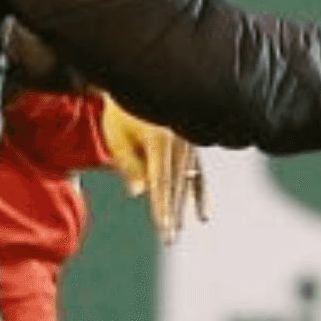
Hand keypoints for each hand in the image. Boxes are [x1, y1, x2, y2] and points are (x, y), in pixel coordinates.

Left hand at [102, 98, 206, 244]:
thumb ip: (128, 165)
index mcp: (160, 139)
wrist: (143, 82)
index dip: (162, 206)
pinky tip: (204, 215)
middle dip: (172, 213)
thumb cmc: (123, 111)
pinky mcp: (194, 145)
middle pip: (176, 185)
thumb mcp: (117, 136)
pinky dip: (200, 194)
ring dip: (182, 208)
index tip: (163, 228)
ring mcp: (190, 143)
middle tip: (169, 238)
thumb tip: (140, 193)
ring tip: (177, 230)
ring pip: (188, 181)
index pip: (160, 181)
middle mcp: (180, 141)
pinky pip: (199, 174)